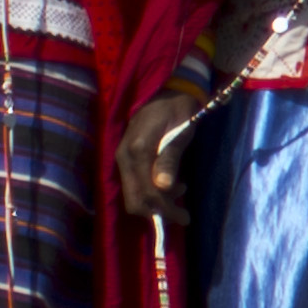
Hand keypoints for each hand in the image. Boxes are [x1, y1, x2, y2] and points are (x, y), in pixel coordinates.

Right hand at [115, 89, 201, 224]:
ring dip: (157, 201)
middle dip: (158, 211)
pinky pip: (135, 183)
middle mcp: (124, 157)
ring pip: (134, 193)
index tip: (184, 217)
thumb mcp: (180, 132)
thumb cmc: (179, 109)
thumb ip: (170, 158)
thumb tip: (163, 187)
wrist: (168, 90)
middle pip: (134, 199)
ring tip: (181, 193)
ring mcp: (123, 158)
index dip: (163, 208)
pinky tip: (173, 185)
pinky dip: (152, 191)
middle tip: (182, 216)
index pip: (145, 191)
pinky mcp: (127, 158)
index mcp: (137, 150)